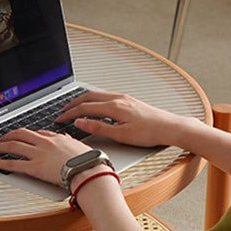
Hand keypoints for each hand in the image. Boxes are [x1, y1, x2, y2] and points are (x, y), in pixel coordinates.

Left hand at [0, 128, 91, 186]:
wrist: (88, 170)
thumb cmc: (88, 162)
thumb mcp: (80, 146)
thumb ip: (70, 142)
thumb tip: (67, 139)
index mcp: (56, 138)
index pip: (37, 133)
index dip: (25, 135)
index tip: (20, 137)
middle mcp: (44, 143)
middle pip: (20, 134)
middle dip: (7, 136)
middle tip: (0, 139)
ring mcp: (37, 154)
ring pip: (12, 146)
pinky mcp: (34, 168)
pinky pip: (12, 164)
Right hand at [54, 90, 197, 148]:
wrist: (170, 127)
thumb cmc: (149, 132)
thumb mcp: (120, 134)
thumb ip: (98, 127)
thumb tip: (81, 121)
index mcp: (114, 106)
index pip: (85, 108)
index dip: (70, 114)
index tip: (60, 119)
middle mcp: (118, 99)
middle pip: (89, 97)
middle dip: (73, 103)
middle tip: (63, 111)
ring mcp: (124, 98)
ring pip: (98, 95)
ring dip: (84, 100)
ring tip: (75, 107)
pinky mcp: (129, 101)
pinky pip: (106, 96)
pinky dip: (94, 100)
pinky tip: (94, 106)